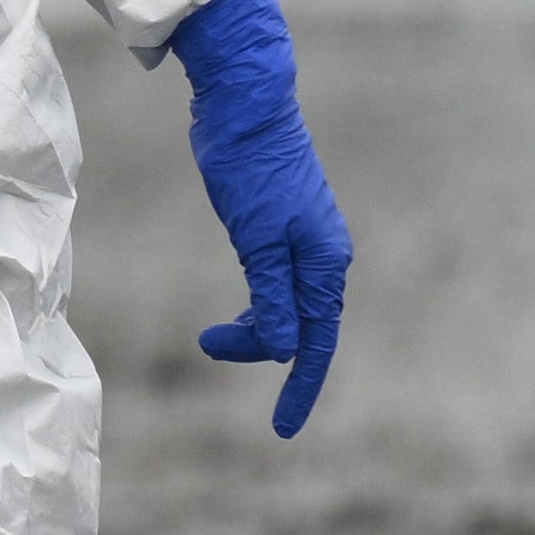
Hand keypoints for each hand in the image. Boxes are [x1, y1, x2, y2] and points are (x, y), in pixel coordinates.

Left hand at [167, 0, 349, 438]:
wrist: (243, 104)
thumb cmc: (249, 168)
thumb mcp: (257, 240)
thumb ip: (274, 297)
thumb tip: (290, 350)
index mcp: (325, 263)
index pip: (317, 343)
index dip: (300, 389)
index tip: (282, 430)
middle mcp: (324, 255)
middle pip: (303, 328)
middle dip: (264, 351)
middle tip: (209, 345)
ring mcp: (304, 241)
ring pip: (288, 307)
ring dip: (256, 329)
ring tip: (212, 337)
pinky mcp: (281, 227)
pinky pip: (277, 284)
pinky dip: (258, 305)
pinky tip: (236, 314)